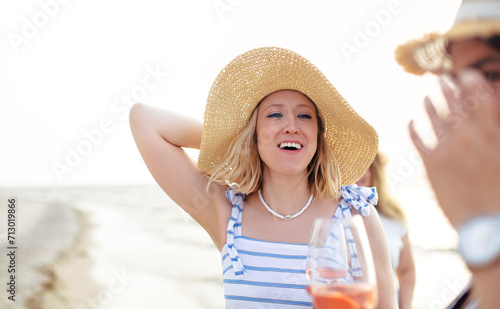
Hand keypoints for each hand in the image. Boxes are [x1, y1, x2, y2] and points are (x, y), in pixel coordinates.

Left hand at [409, 70, 499, 227]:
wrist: (487, 227)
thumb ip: (496, 136)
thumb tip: (491, 120)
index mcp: (491, 135)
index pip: (479, 100)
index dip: (471, 83)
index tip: (465, 74)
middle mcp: (468, 138)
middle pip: (455, 105)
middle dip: (448, 90)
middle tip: (441, 80)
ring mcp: (448, 151)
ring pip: (434, 119)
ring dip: (430, 105)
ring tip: (427, 96)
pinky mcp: (431, 166)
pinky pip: (418, 141)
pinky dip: (414, 129)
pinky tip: (411, 121)